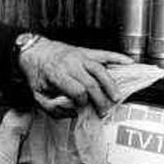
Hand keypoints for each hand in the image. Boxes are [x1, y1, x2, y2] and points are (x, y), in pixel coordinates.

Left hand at [18, 37, 132, 117]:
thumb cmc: (37, 74)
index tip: (82, 108)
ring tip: (117, 96)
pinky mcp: (86, 51)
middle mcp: (70, 64)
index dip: (82, 102)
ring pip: (100, 69)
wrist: (34, 51)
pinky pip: (104, 54)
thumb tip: (71, 112)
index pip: (77, 91)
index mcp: (57, 74)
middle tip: (105, 110)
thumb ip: (53, 108)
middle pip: (91, 83)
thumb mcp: (37, 95)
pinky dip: (118, 58)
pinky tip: (129, 63)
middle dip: (100, 99)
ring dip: (111, 84)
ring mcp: (80, 56)